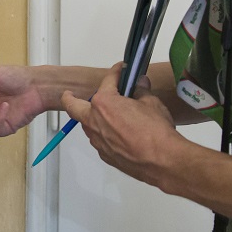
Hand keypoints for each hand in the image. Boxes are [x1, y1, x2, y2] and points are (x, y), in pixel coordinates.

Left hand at [61, 62, 179, 186]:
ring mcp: (97, 140)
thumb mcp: (151, 103)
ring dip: (91, 118)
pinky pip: (100, 141)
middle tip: (69, 94)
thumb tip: (140, 84)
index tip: (121, 70)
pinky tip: (118, 135)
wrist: (162, 161)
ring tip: (105, 116)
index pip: (107, 81)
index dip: (116, 73)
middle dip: (70, 98)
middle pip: (73, 106)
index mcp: (103, 102)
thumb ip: (142, 91)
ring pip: (87, 125)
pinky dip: (105, 135)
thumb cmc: (155, 131)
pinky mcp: (105, 155)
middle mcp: (94, 121)